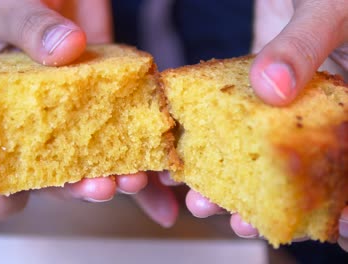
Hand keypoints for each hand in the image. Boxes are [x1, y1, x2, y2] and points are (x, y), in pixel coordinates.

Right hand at [0, 0, 157, 222]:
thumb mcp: (5, 8)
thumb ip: (29, 28)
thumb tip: (66, 48)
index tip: (22, 195)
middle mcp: (29, 130)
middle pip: (48, 179)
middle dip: (76, 188)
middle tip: (100, 185)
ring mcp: (68, 122)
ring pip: (90, 166)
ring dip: (115, 179)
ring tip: (136, 179)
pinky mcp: (104, 109)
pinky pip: (123, 141)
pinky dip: (145, 160)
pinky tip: (163, 181)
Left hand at [185, 0, 347, 248]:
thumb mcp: (331, 10)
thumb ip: (306, 46)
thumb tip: (272, 88)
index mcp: (345, 103)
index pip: (341, 165)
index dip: (330, 204)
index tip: (306, 228)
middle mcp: (317, 107)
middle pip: (293, 166)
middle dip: (265, 200)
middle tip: (235, 221)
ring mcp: (284, 96)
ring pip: (256, 146)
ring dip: (230, 175)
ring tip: (201, 199)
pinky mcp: (255, 80)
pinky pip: (230, 113)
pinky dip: (210, 133)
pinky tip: (188, 152)